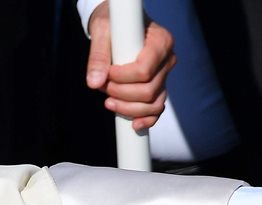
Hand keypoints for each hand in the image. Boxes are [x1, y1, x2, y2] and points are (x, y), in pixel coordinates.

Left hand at [86, 2, 175, 130]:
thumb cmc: (113, 22)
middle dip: (122, 94)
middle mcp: (167, 59)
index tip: (108, 73)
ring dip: (128, 109)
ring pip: (153, 104)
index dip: (123, 78)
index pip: (144, 71)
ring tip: (108, 102)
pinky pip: (157, 110)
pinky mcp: (159, 87)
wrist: (118, 24)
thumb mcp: (102, 31)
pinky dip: (146, 120)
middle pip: (148, 90)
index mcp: (160, 41)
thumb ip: (98, 55)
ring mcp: (165, 75)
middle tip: (104, 87)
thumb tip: (94, 83)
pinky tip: (133, 125)